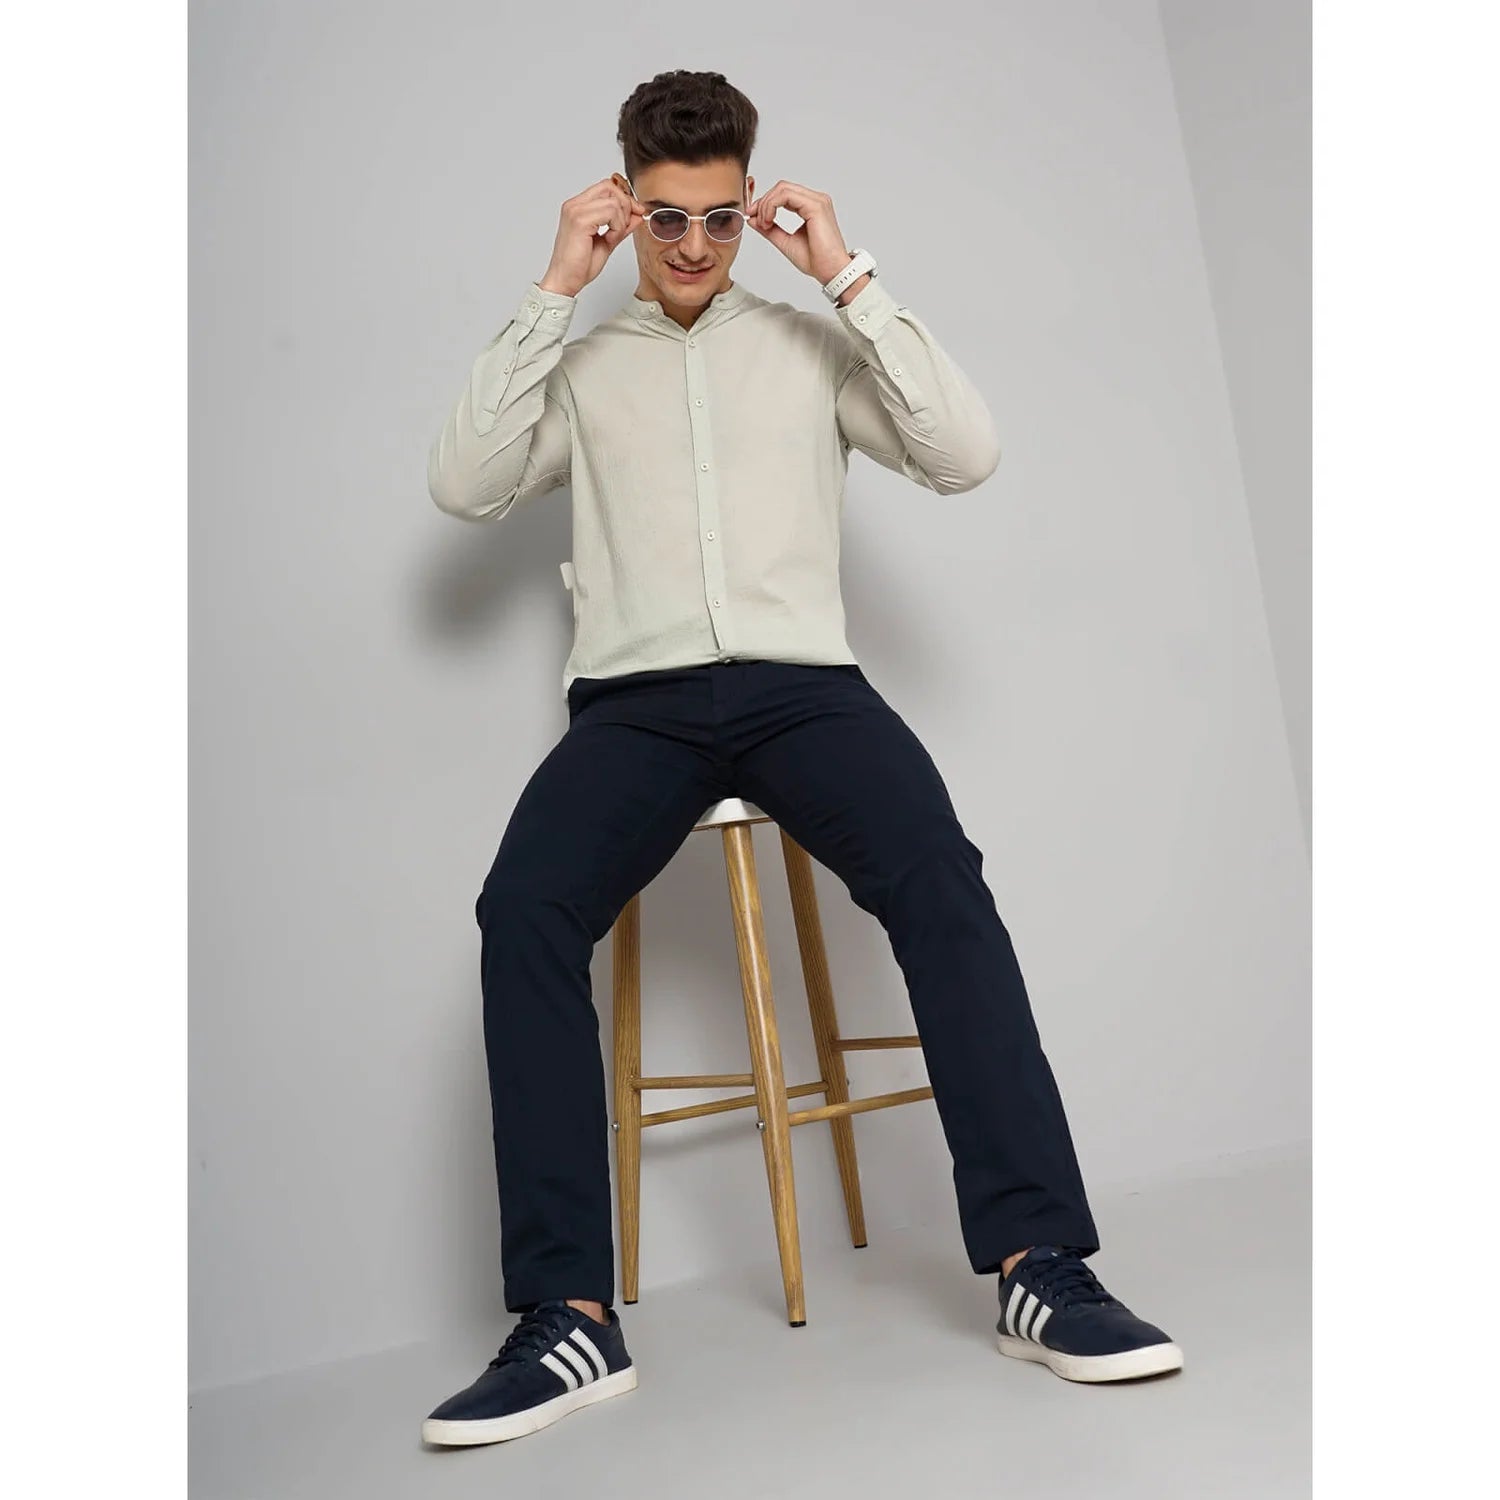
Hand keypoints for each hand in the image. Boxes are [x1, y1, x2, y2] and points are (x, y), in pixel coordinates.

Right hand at [538, 178, 645, 296]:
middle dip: (626, 206)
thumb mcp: (607, 242)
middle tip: (626, 227)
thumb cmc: (579, 266)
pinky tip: (609, 239)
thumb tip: (637, 215)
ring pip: (613, 201)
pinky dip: (617, 227)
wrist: (565, 281)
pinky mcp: (580, 220)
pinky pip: (610, 212)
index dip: (625, 198)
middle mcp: (575, 205)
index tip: (636, 212)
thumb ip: (621, 226)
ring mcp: (575, 210)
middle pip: (610, 188)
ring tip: (612, 238)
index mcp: (578, 206)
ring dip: (621, 221)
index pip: (606, 187)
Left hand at [746, 180, 853, 284]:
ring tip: (764, 224)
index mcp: (810, 206)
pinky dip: (772, 206)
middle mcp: (815, 200)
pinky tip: (769, 221)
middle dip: (763, 202)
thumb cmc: (816, 260)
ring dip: (767, 205)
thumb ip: (770, 229)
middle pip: (781, 187)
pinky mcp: (816, 206)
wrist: (830, 272)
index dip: (764, 202)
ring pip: (782, 188)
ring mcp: (817, 201)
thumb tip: (752, 219)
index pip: (783, 193)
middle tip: (756, 220)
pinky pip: (786, 196)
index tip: (752, 216)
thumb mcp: (785, 241)